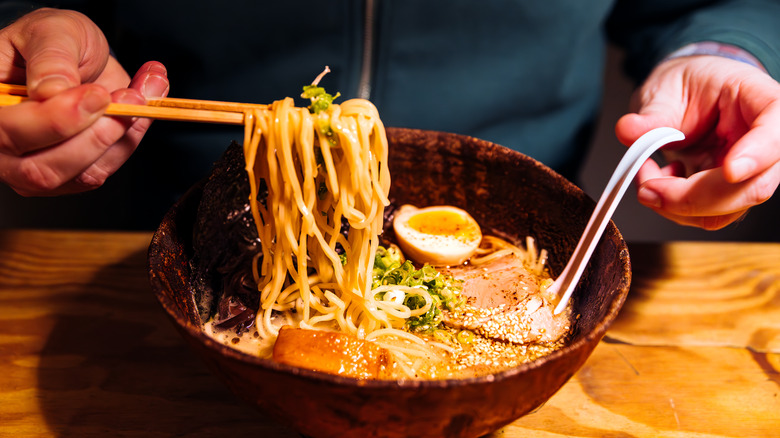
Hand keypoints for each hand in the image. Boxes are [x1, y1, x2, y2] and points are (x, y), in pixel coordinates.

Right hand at [0, 8, 168, 195]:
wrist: (78, 55)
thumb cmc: (53, 41)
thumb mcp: (50, 31)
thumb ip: (50, 59)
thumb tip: (51, 90)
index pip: (8, 132)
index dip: (56, 120)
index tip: (98, 94)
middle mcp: (4, 146)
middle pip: (42, 169)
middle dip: (95, 135)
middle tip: (128, 96)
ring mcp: (35, 166)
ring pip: (81, 175)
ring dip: (120, 135)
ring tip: (140, 93)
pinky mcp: (73, 174)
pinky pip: (105, 169)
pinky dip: (130, 138)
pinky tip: (139, 106)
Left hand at [615, 55, 779, 229]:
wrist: (685, 96)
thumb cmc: (690, 84)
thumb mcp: (668, 86)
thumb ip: (653, 111)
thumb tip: (629, 129)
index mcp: (763, 102)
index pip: (777, 132)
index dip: (758, 154)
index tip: (731, 170)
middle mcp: (765, 144)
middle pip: (753, 187)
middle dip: (694, 197)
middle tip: (649, 187)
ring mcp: (748, 174)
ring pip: (726, 211)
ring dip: (675, 205)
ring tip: (648, 174)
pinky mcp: (726, 194)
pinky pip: (704, 215)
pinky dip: (671, 207)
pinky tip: (659, 180)